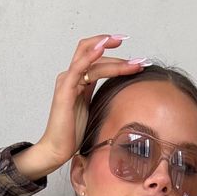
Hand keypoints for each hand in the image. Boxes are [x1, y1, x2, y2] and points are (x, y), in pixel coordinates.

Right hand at [37, 33, 146, 170]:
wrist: (57, 149)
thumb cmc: (73, 133)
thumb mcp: (92, 109)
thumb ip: (99, 95)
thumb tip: (118, 91)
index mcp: (79, 80)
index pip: (98, 59)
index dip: (116, 56)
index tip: (137, 61)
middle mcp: (71, 76)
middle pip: (92, 51)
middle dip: (113, 46)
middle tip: (138, 57)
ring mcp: (67, 81)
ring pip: (91, 59)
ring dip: (113, 58)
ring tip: (133, 63)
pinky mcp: (65, 90)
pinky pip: (78, 68)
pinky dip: (90, 56)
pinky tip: (102, 49)